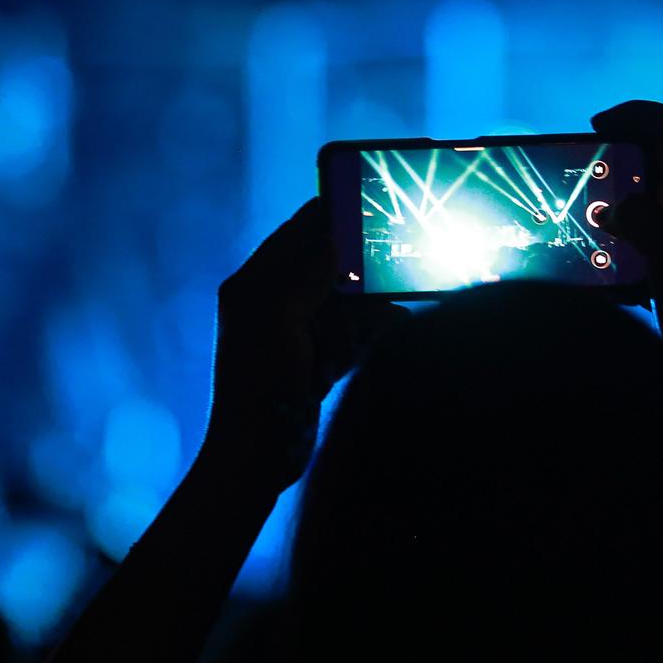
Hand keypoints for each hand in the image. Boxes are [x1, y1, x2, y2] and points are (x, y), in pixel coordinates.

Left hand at [203, 199, 400, 491]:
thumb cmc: (258, 390)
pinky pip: (353, 336)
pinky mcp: (315, 366)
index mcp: (254, 285)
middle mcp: (273, 305)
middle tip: (401, 245)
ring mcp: (296, 336)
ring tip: (407, 284)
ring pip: (346, 300)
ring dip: (374, 298)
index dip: (334, 214)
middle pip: (328, 264)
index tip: (372, 200)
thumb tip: (334, 233)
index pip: (299, 232)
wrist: (254, 462)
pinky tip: (403, 322)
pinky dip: (375, 331)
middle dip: (362, 260)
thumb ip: (306, 272)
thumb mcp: (280, 319)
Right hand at [591, 100, 662, 352]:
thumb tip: (611, 209)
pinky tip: (598, 245)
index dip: (635, 113)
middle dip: (622, 145)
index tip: (597, 126)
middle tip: (588, 160)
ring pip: (647, 185)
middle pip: (659, 148)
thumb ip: (639, 218)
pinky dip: (616, 224)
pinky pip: (639, 223)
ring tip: (585, 204)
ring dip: (615, 187)